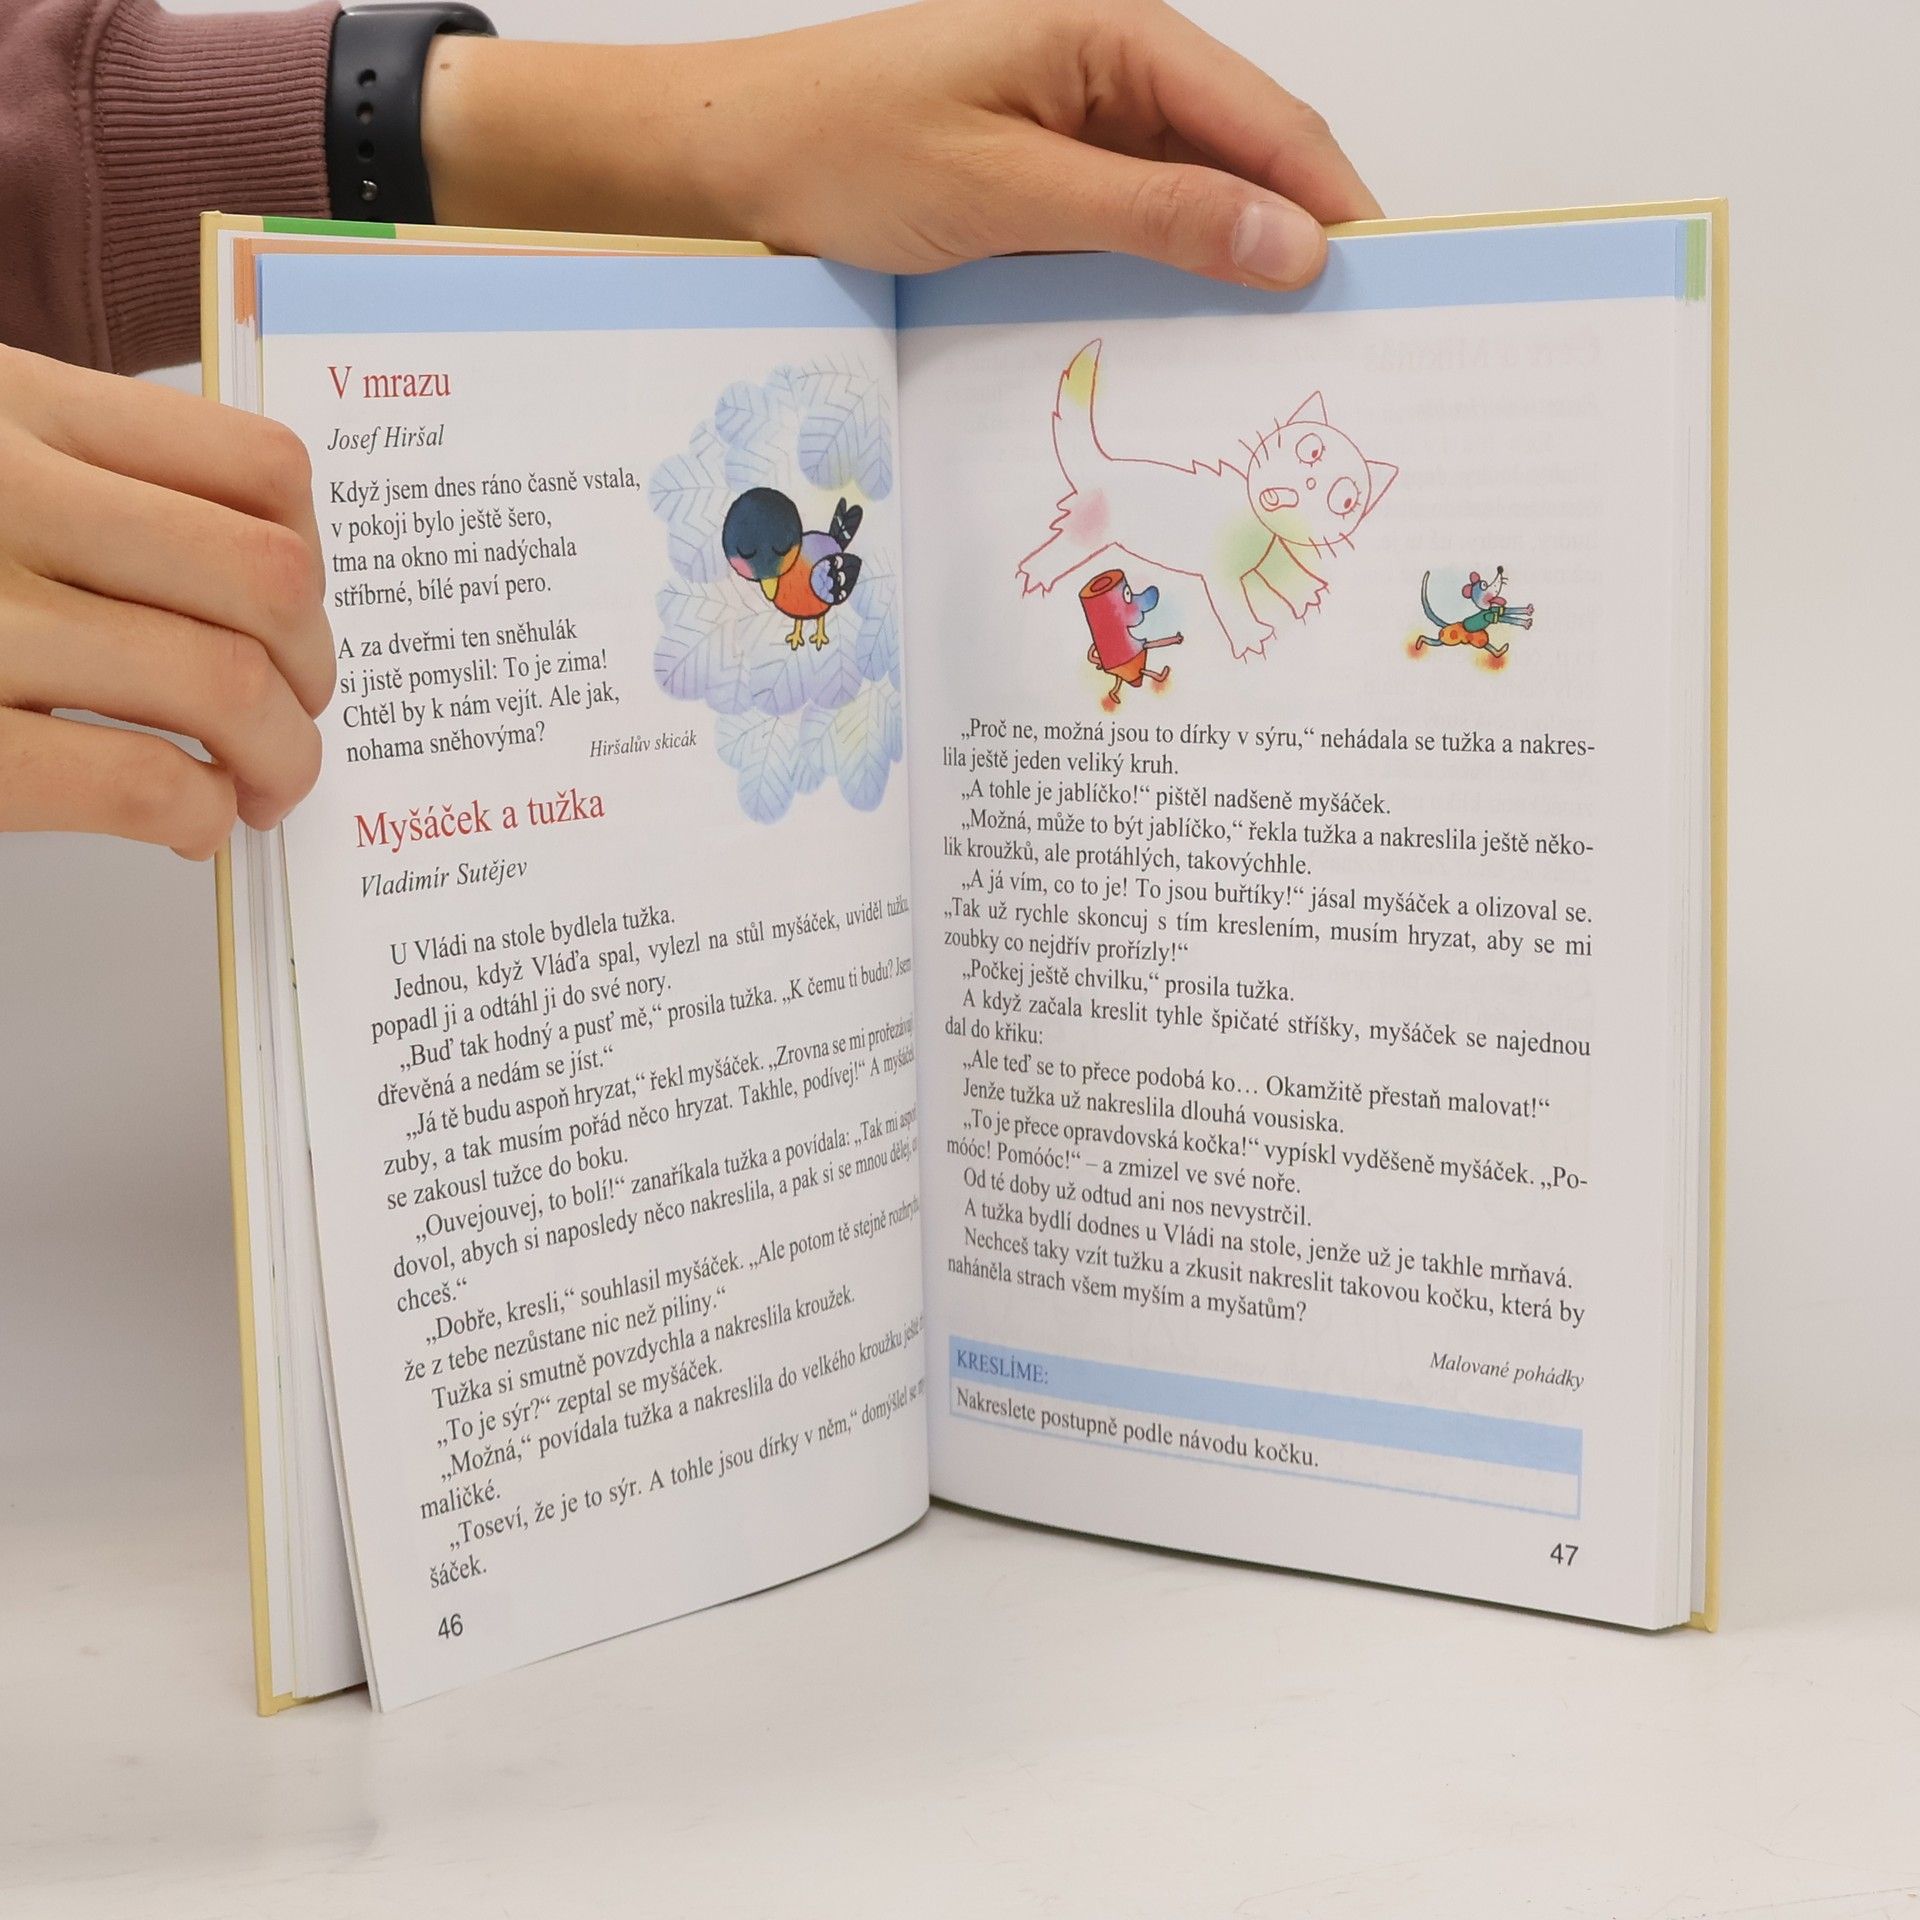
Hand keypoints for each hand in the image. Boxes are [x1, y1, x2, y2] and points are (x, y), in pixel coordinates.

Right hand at [0, 346, 331, 857]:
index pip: (257, 466)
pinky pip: (141, 782)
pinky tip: (184, 823)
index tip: (298, 617)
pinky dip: (198, 816)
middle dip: (315, 674)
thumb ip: (78, 475)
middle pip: (265, 581)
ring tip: (255, 788)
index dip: (316, 561)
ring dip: (280, 759)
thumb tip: (255, 577)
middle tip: (296, 718)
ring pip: (224, 684)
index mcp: (11, 406)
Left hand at [423, 0, 1377, 291]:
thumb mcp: (1011, 191)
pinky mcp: (1051, 179)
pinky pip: (1139, 227)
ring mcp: (1083, 127)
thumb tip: (1290, 246)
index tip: (1391, 288)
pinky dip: (1172, 278)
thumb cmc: (851, 147)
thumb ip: (1154, 216)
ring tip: (1283, 359)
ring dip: (1238, 270)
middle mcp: (1114, 73)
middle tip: (1348, 345)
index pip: (1271, 123)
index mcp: (1118, 39)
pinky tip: (1192, 339)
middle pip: (1248, 160)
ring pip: (1198, 202)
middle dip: (1302, 243)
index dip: (1338, 205)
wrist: (737, 157)